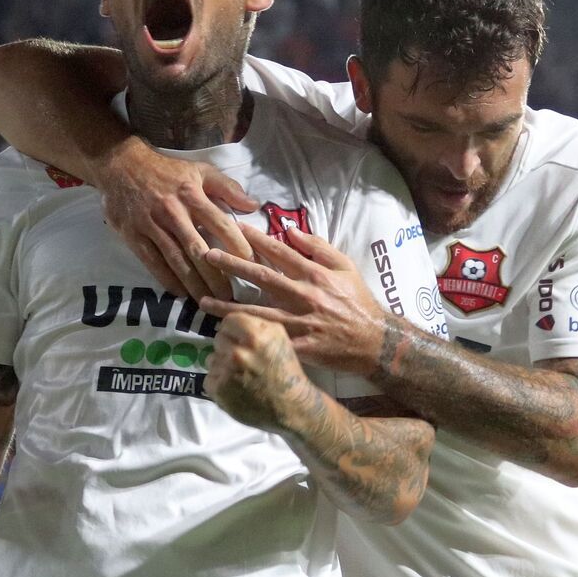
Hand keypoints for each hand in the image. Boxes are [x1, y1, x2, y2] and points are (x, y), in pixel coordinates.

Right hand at [99, 138, 258, 301]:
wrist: (120, 164)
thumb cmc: (166, 170)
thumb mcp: (199, 170)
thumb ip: (227, 187)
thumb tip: (254, 205)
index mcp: (192, 195)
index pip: (220, 224)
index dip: (236, 245)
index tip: (251, 263)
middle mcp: (173, 212)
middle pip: (198, 249)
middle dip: (215, 275)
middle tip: (230, 296)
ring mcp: (151, 225)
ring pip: (176, 260)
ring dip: (193, 283)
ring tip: (209, 300)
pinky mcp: (133, 235)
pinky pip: (152, 262)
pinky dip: (167, 279)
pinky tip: (181, 292)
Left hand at [200, 224, 387, 375]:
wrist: (374, 342)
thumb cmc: (358, 301)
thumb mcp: (345, 267)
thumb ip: (318, 247)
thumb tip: (291, 230)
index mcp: (316, 274)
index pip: (281, 252)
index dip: (257, 239)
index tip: (235, 228)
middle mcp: (306, 296)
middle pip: (263, 278)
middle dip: (233, 265)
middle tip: (207, 255)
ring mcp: (301, 323)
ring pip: (258, 313)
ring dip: (228, 307)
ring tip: (203, 301)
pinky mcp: (300, 348)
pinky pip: (268, 342)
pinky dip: (248, 339)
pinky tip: (226, 337)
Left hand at [204, 311, 311, 431]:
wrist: (291, 406)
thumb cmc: (286, 369)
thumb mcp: (279, 337)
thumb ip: (255, 324)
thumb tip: (229, 320)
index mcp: (256, 335)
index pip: (228, 321)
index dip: (234, 330)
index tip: (240, 339)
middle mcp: (239, 351)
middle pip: (218, 339)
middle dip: (228, 347)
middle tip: (242, 360)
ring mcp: (227, 372)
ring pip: (212, 359)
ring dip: (222, 366)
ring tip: (240, 375)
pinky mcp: (219, 390)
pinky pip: (209, 378)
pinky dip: (219, 383)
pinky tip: (235, 388)